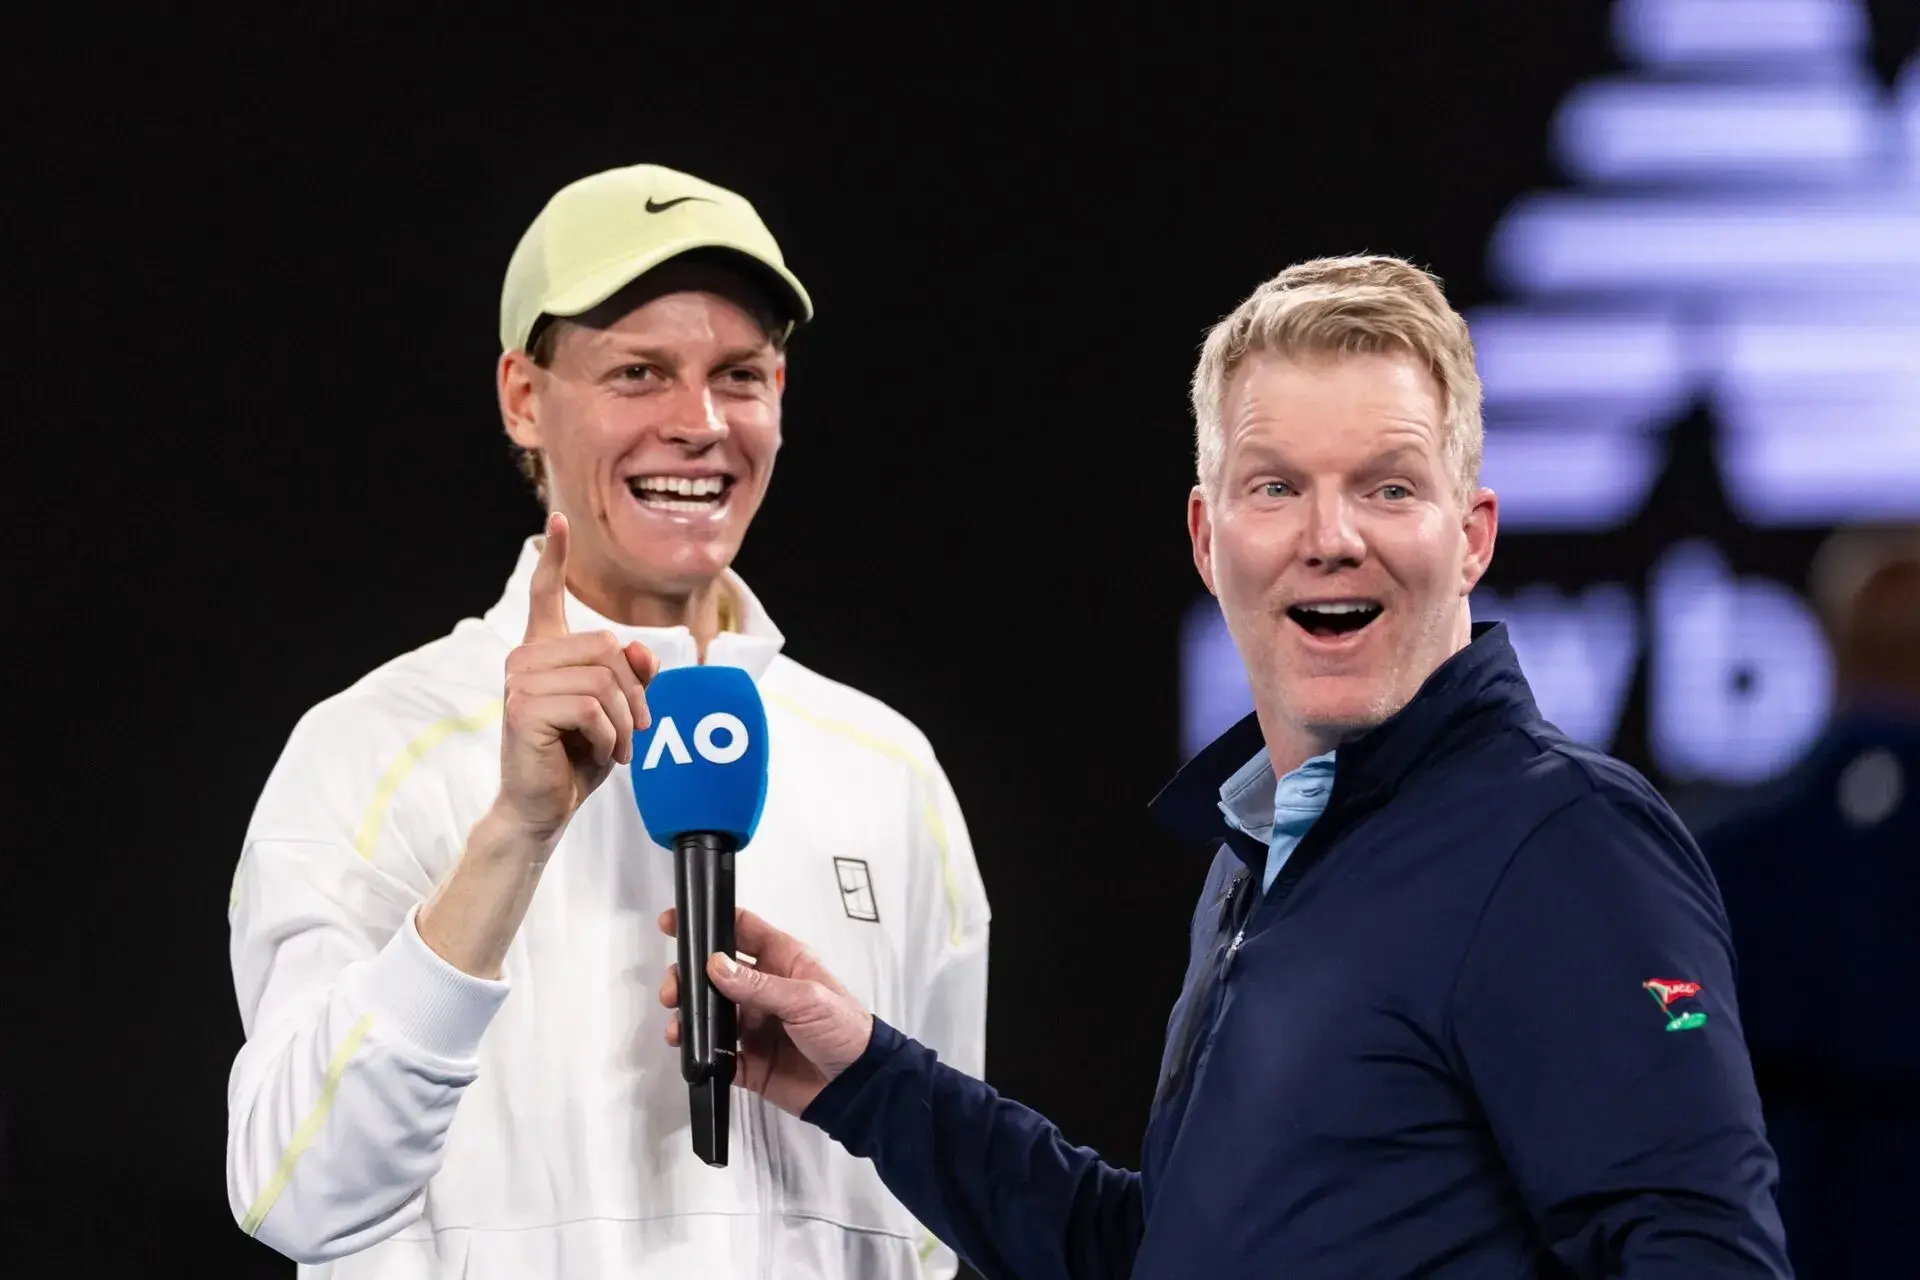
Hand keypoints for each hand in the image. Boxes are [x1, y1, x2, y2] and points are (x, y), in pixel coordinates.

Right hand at [493, 512, 657, 844]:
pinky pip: (593, 707)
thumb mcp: (617, 711)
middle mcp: (526, 658)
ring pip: (605, 679)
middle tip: (633, 731)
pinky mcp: (523, 708)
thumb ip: (632, 675)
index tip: (559, 520)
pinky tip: (598, 754)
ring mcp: (519, 680)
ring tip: (615, 748)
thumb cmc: (576, 758)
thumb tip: (639, 649)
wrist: (542, 807)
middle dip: (634, 694)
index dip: (555, 557)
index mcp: (545, 652)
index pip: (547, 595)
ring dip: (624, 722)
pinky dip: (610, 737)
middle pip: (607, 647)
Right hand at [658, 907, 874, 1116]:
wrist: (858, 1088)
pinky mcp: (748, 1061)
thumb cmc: (845, 1030)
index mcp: (782, 962)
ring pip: (708, 1014)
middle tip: (673, 992)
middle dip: (687, 978)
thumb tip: (715, 965)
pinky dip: (700, 1052)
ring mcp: (753, 1025)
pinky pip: (715, 1054)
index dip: (709, 922)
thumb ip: (759, 984)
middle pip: (713, 973)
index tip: (674, 923)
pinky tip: (693, 1052)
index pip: (740, 929)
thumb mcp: (806, 999)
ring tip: (678, 1027)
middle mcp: (763, 989)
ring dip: (688, 1017)